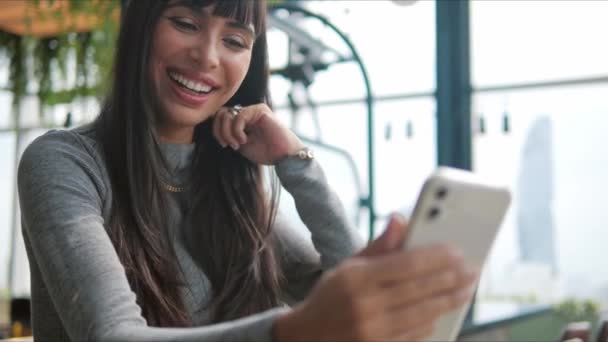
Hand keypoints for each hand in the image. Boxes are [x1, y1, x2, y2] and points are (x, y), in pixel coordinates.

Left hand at [212, 103, 303, 164]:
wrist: (283, 156)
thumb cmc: (266, 152)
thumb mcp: (240, 144)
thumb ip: (229, 134)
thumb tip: (215, 126)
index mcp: (242, 121)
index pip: (221, 117)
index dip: (217, 130)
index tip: (224, 145)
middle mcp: (247, 113)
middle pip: (221, 113)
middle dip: (220, 131)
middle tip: (229, 144)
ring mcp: (253, 110)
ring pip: (228, 114)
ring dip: (228, 132)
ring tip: (237, 144)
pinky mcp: (260, 110)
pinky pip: (239, 115)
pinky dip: (237, 130)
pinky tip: (244, 140)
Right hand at [273, 215, 478, 341]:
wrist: (307, 336)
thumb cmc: (332, 295)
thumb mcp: (348, 266)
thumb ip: (378, 245)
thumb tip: (401, 220)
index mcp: (356, 277)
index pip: (406, 264)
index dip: (436, 257)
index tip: (457, 250)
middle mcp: (364, 305)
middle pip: (419, 290)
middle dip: (451, 278)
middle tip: (471, 270)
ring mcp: (372, 331)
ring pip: (423, 314)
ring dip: (449, 301)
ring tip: (466, 289)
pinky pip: (415, 335)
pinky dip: (432, 320)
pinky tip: (443, 310)